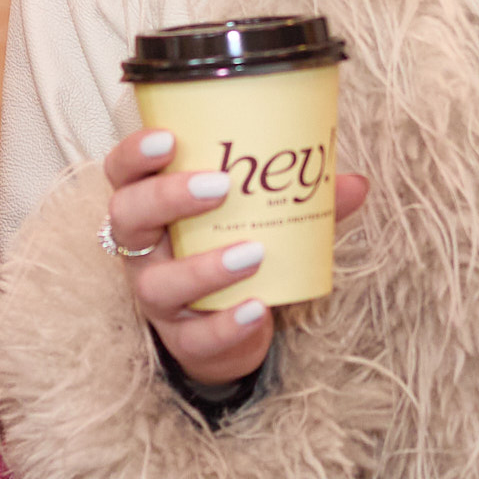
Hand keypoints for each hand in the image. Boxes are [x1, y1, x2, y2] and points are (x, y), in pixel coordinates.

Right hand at [102, 124, 367, 391]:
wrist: (227, 332)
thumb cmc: (233, 252)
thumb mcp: (262, 220)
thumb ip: (304, 201)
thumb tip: (355, 183)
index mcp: (154, 208)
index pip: (123, 173)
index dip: (135, 153)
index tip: (168, 138)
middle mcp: (145, 250)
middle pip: (129, 217)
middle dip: (168, 198)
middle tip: (220, 186)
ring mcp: (158, 298)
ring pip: (158, 284)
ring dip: (204, 268)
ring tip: (253, 252)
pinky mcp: (183, 340)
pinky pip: (196, 336)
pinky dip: (227, 323)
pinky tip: (257, 307)